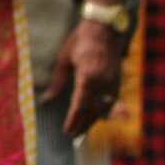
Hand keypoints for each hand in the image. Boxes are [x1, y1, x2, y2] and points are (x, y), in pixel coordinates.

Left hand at [42, 19, 122, 136]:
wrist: (104, 29)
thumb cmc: (80, 41)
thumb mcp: (64, 58)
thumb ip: (58, 81)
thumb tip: (46, 100)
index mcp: (88, 76)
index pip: (80, 105)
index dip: (73, 120)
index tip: (66, 131)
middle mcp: (103, 82)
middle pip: (93, 111)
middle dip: (82, 125)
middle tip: (71, 135)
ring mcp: (113, 83)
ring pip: (104, 109)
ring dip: (92, 121)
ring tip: (81, 130)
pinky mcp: (118, 81)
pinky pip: (110, 103)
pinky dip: (102, 112)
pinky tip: (94, 117)